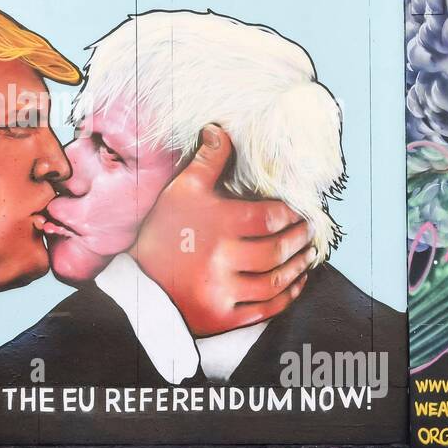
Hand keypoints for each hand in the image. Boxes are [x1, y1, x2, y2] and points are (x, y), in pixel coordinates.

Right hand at [132, 124, 313, 337]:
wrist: (138, 283)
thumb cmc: (163, 232)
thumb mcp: (181, 191)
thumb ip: (206, 161)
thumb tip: (219, 129)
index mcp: (216, 225)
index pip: (268, 217)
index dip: (290, 214)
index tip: (299, 212)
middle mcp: (221, 259)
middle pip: (276, 250)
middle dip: (299, 240)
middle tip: (309, 233)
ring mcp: (222, 291)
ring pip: (274, 281)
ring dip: (298, 269)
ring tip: (307, 257)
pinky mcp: (222, 318)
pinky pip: (265, 310)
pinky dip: (286, 298)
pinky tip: (295, 285)